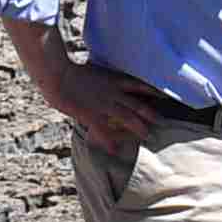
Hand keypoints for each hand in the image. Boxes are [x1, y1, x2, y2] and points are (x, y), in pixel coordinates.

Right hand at [34, 55, 154, 156]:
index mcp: (111, 79)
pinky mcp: (93, 115)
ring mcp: (104, 104)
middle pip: (137, 104)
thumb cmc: (68, 69)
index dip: (151, 91)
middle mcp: (112, 92)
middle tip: (160, 121)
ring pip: (128, 117)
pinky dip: (111, 143)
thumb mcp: (89, 70)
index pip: (137, 85)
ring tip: (147, 136)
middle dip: (149, 114)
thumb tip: (98, 79)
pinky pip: (105, 132)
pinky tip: (116, 151)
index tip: (163, 96)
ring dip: (139, 127)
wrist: (58, 74)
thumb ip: (98, 77)